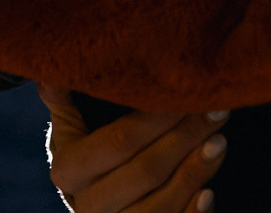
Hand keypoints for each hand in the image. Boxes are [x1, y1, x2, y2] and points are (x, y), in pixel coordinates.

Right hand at [41, 82, 228, 212]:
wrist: (95, 207)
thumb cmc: (88, 158)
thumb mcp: (70, 130)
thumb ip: (64, 101)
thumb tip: (50, 70)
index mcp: (68, 170)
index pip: (119, 141)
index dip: (156, 118)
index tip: (187, 93)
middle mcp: (87, 206)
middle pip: (145, 171)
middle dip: (185, 138)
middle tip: (217, 110)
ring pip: (160, 206)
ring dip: (195, 173)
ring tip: (220, 141)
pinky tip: (210, 194)